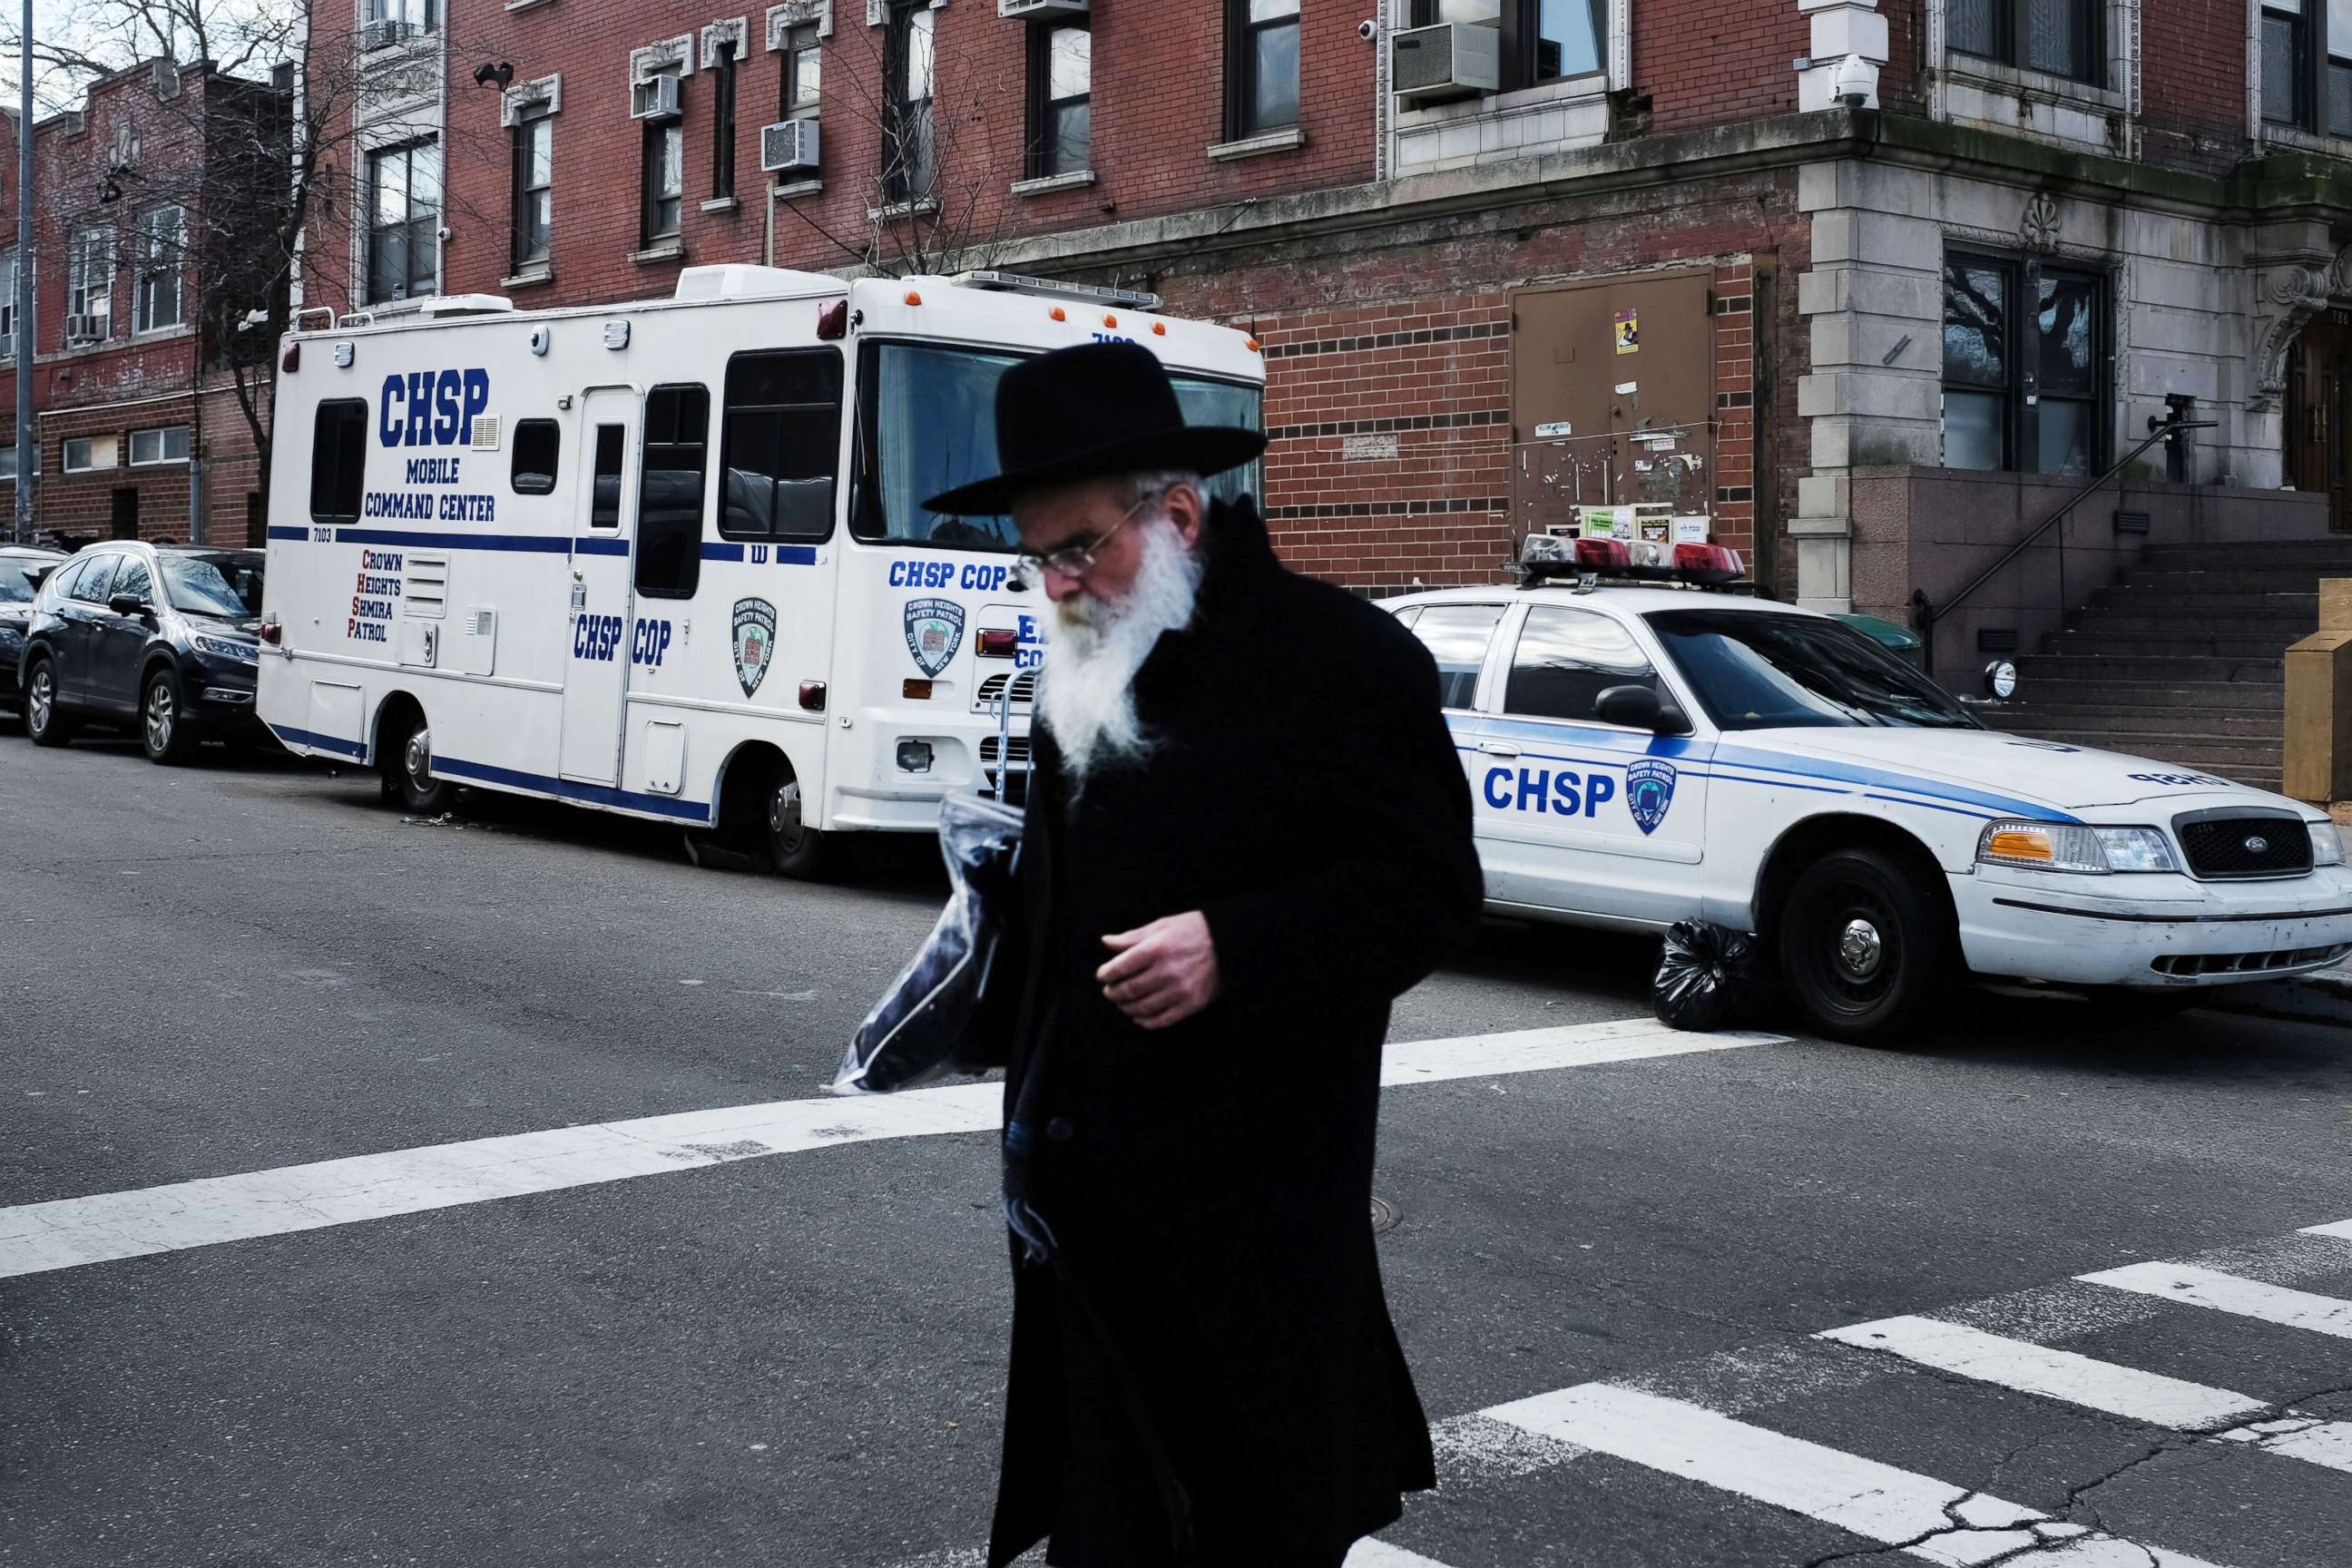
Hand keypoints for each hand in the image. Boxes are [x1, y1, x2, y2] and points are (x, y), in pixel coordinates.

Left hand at [1097, 912, 1222, 1031]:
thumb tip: (1106, 942)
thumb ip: (1133, 937)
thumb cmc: (1194, 930)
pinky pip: (1161, 1020)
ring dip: (1126, 1008)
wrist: (1230, 944)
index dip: (1106, 974)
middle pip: (1128, 990)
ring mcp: (1179, 991)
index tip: (1103, 976)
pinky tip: (1138, 1016)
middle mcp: (1167, 971)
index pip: (1120, 967)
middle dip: (1113, 992)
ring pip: (1142, 1007)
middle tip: (1110, 991)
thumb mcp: (1163, 925)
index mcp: (1157, 948)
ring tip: (1122, 1003)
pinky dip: (1145, 1021)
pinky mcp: (1191, 1005)